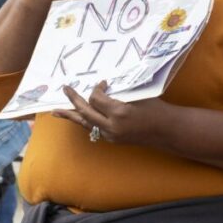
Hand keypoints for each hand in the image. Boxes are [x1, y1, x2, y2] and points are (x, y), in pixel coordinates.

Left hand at [52, 81, 170, 146]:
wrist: (165, 130)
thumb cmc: (154, 108)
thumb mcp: (136, 95)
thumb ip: (117, 93)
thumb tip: (100, 88)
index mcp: (119, 112)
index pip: (96, 98)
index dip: (96, 89)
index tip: (103, 83)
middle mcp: (112, 126)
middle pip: (86, 112)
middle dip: (74, 100)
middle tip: (65, 89)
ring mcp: (111, 135)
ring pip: (85, 124)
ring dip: (71, 115)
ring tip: (56, 111)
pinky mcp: (112, 140)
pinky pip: (93, 129)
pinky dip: (84, 122)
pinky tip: (76, 118)